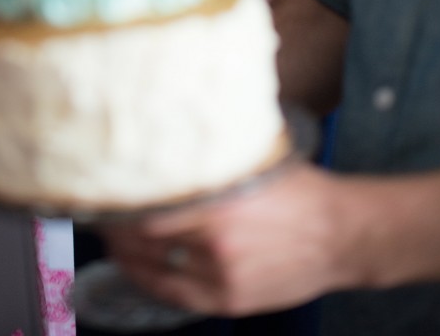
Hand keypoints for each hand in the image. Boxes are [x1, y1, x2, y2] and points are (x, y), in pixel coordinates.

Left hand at [104, 163, 343, 315]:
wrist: (340, 234)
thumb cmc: (298, 191)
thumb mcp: (253, 160)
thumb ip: (212, 157)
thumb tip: (168, 138)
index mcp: (222, 202)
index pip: (150, 206)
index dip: (118, 202)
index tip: (102, 187)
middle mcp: (217, 244)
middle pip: (145, 239)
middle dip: (116, 226)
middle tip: (99, 209)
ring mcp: (222, 278)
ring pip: (154, 270)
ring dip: (125, 255)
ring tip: (111, 236)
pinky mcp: (229, 301)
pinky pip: (173, 295)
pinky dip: (148, 280)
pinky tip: (135, 267)